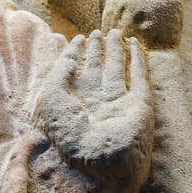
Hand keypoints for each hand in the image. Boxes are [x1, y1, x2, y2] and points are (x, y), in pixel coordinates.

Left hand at [33, 28, 152, 185]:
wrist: (97, 159)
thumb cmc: (68, 132)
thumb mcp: (51, 97)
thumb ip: (60, 70)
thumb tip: (73, 47)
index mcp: (73, 103)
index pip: (75, 73)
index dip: (76, 55)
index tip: (78, 38)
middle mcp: (96, 102)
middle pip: (97, 69)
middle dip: (98, 51)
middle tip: (97, 33)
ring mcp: (118, 103)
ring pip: (118, 69)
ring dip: (117, 51)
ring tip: (115, 32)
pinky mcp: (139, 106)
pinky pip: (140, 77)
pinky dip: (138, 60)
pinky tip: (134, 44)